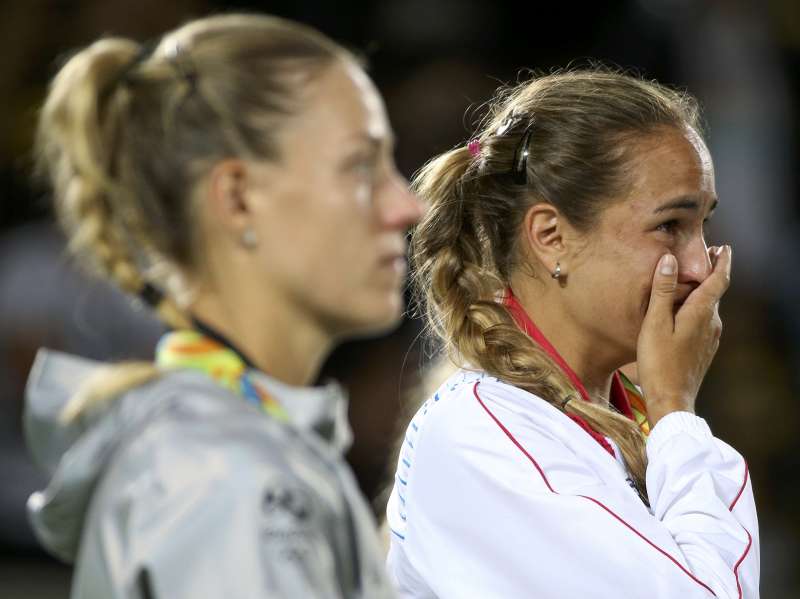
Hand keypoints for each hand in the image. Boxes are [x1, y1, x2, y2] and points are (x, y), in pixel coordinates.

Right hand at [636, 246, 731, 426]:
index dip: (722, 262)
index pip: (718, 280)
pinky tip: (682, 314)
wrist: (671, 401)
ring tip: (687, 284)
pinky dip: (697, 310)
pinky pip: (704, 323)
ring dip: (702, 293)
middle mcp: (712, 324)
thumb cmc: (658, 362)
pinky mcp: (704, 351)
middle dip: (709, 274)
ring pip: (708, 308)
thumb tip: (670, 260)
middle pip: (714, 293)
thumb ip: (663, 291)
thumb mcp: (655, 323)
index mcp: (701, 313)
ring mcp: (710, 339)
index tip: (723, 247)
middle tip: (701, 258)